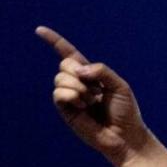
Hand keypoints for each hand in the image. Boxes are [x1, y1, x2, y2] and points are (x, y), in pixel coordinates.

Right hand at [36, 26, 149, 166]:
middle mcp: (78, 83)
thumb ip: (102, 71)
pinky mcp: (66, 110)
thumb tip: (79, 70)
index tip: (39, 30)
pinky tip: (83, 107)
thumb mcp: (120, 86)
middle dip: (79, 73)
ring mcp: (70, 96)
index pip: (69, 55)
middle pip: (65, 64)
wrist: (125, 135)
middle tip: (96, 90)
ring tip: (91, 102)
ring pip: (60, 78)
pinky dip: (72, 96)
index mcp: (91, 74)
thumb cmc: (125, 112)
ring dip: (79, 88)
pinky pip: (59, 94)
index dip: (55, 42)